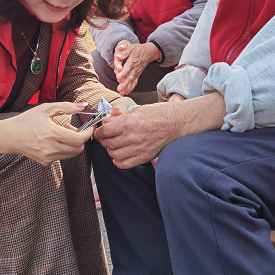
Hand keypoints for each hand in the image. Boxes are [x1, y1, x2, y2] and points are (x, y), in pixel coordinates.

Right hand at [0, 102, 95, 165]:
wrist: (9, 136)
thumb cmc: (27, 120)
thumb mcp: (46, 109)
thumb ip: (66, 107)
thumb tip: (83, 106)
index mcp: (52, 133)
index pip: (79, 139)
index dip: (88, 134)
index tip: (90, 128)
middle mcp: (51, 148)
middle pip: (78, 149)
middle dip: (81, 139)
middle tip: (73, 129)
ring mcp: (48, 157)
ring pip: (71, 154)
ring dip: (72, 144)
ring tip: (62, 133)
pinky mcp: (45, 162)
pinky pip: (62, 156)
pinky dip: (64, 149)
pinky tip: (54, 140)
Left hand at [94, 91, 226, 168]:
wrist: (176, 122)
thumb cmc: (157, 113)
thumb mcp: (136, 110)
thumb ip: (119, 118)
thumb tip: (105, 122)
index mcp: (128, 123)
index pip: (104, 131)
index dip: (98, 132)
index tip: (99, 131)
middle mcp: (132, 137)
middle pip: (108, 143)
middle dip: (103, 140)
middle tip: (105, 137)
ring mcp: (138, 148)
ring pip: (114, 155)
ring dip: (111, 150)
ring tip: (114, 145)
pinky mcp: (144, 157)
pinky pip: (124, 164)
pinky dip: (118, 161)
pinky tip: (120, 154)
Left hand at [113, 40, 160, 94]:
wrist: (148, 52)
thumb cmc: (138, 49)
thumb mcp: (131, 47)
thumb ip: (124, 52)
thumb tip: (118, 56)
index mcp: (132, 61)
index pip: (128, 68)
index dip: (123, 73)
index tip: (119, 78)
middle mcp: (135, 68)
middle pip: (129, 77)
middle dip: (124, 84)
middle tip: (119, 89)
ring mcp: (137, 72)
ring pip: (132, 81)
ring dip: (127, 87)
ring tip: (121, 93)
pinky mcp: (137, 75)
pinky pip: (134, 82)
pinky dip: (130, 88)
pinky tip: (126, 92)